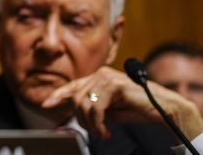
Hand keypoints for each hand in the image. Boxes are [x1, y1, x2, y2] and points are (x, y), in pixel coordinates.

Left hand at [42, 66, 202, 139]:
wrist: (163, 108)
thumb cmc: (137, 108)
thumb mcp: (110, 108)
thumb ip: (93, 106)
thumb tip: (74, 110)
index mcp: (97, 78)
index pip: (72, 87)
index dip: (58, 96)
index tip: (46, 105)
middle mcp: (100, 74)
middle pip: (76, 99)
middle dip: (81, 120)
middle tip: (95, 133)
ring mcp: (107, 77)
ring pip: (84, 104)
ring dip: (91, 124)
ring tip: (101, 134)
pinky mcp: (114, 85)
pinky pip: (96, 108)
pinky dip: (98, 123)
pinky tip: (106, 131)